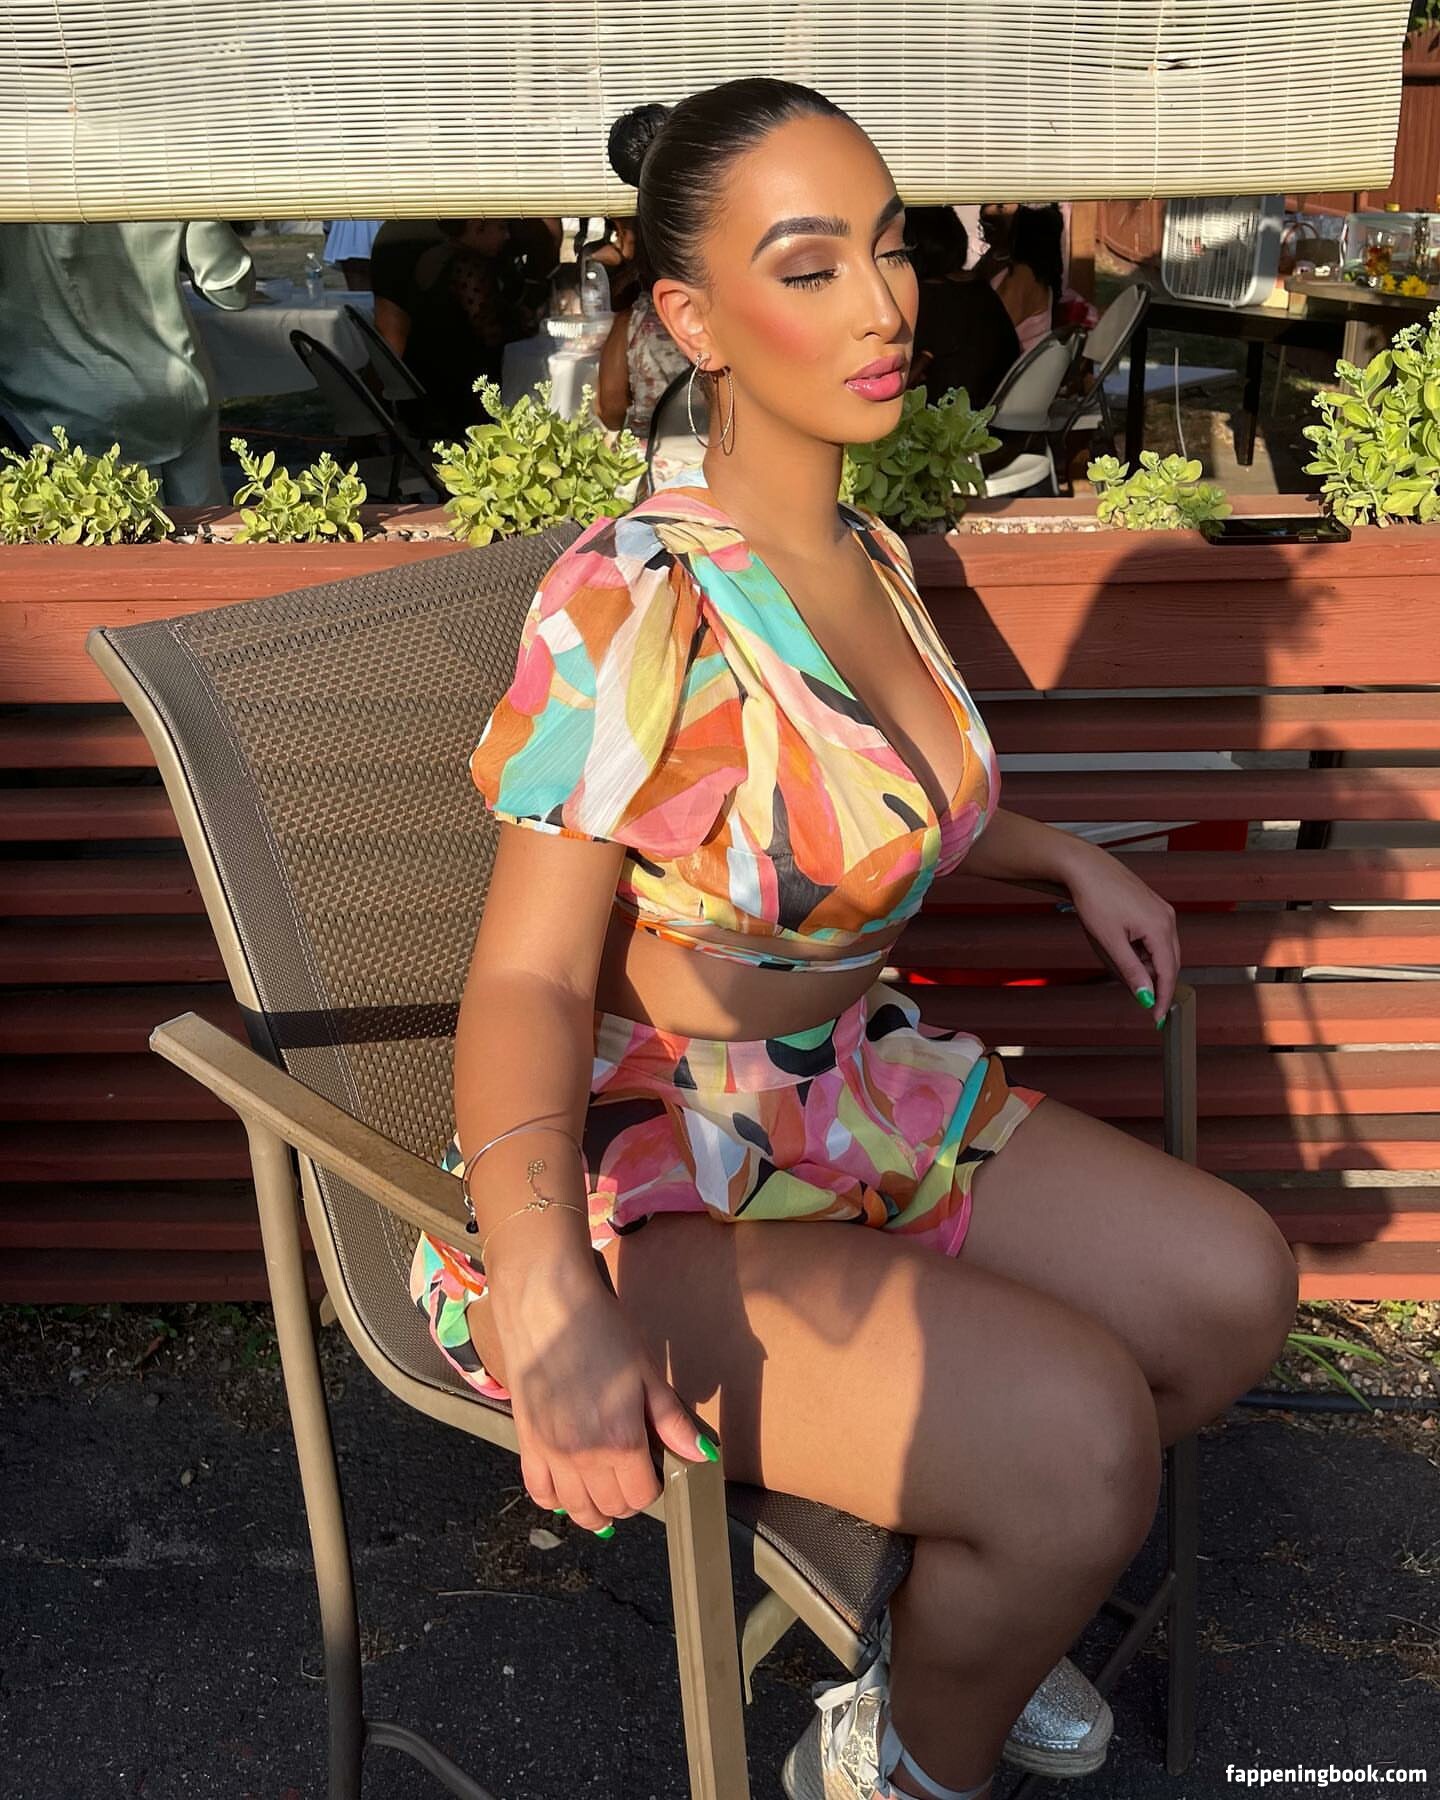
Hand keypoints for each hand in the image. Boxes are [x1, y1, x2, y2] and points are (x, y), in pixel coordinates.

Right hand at [490, 1260, 713, 1533]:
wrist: (546, 1305)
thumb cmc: (602, 1331)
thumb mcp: (646, 1371)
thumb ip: (672, 1420)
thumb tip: (703, 1455)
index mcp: (620, 1440)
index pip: (642, 1496)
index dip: (654, 1487)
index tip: (654, 1468)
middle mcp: (584, 1457)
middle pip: (611, 1507)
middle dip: (627, 1497)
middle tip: (632, 1471)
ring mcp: (551, 1453)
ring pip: (576, 1510)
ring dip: (595, 1507)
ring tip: (604, 1486)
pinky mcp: (526, 1442)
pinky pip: (539, 1492)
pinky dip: (556, 1498)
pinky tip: (569, 1483)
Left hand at [1064, 850, 1179, 1021]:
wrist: (1085, 867)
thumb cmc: (1095, 899)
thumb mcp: (1110, 942)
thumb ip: (1131, 971)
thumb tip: (1146, 997)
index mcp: (1160, 928)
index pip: (1168, 973)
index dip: (1164, 999)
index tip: (1159, 1018)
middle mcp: (1167, 918)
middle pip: (1170, 963)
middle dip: (1157, 984)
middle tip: (1144, 1004)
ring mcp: (1162, 910)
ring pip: (1163, 950)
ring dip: (1148, 966)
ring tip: (1123, 969)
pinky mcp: (1153, 906)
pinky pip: (1156, 937)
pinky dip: (1145, 951)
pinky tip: (1125, 951)